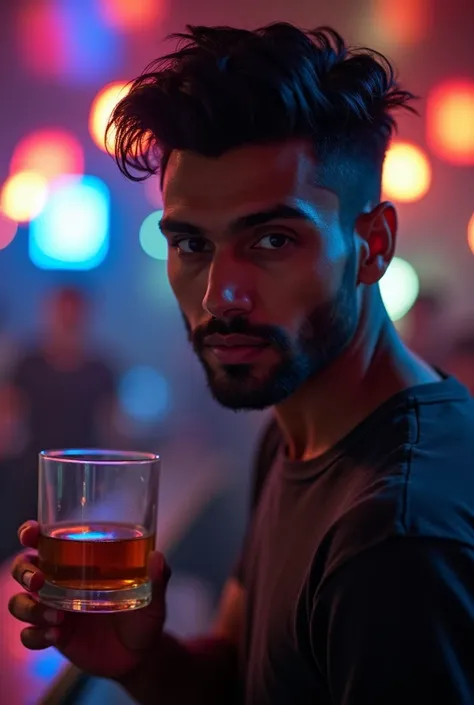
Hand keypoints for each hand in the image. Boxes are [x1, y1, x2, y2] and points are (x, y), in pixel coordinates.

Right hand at [8, 521, 170, 678]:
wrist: (141, 655)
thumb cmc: (144, 614)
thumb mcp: (154, 596)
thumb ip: (158, 578)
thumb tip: (157, 557)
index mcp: (79, 562)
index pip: (46, 541)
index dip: (30, 533)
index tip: (31, 532)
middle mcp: (60, 582)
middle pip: (24, 568)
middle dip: (24, 570)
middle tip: (39, 579)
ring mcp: (54, 609)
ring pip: (19, 602)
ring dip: (30, 607)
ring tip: (56, 616)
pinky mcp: (54, 636)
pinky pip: (30, 636)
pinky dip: (37, 635)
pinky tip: (56, 636)